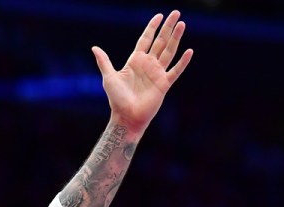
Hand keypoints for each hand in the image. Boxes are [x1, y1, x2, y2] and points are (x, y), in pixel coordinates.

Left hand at [92, 10, 192, 131]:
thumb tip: (94, 48)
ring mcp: (157, 73)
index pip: (145, 39)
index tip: (159, 15)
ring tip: (182, 24)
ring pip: (169, 51)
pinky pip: (175, 70)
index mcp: (135, 61)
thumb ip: (104, 61)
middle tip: (176, 13)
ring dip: (176, 38)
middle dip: (167, 27)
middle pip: (160, 41)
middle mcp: (148, 64)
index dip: (152, 27)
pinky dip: (182, 62)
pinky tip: (189, 51)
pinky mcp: (164, 84)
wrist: (126, 117)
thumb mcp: (109, 77)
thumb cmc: (116, 99)